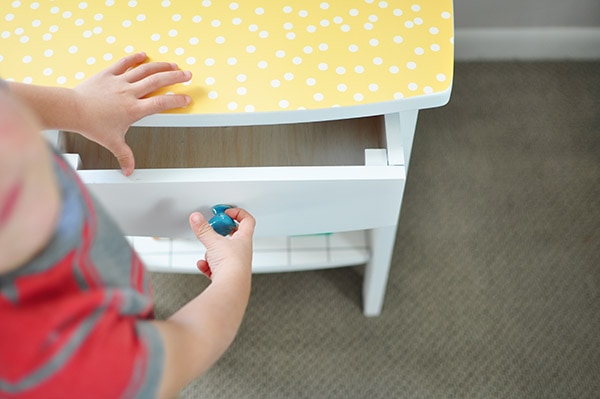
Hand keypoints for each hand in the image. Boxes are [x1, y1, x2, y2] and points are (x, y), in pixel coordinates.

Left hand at [73, 52, 191, 174]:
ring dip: (161, 66)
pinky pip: (124, 63)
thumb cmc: (91, 124)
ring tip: (173, 65)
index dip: (176, 100)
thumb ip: (124, 156)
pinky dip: (135, 58)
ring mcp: (119, 81)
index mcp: (134, 109)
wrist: (72, 109)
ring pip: (145, 70)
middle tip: (187, 75)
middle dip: (175, 77)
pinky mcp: (108, 74)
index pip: (161, 103)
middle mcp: (129, 93)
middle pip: (158, 81)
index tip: (186, 99)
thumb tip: (129, 171)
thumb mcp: (112, 142)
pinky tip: (144, 55)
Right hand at [189, 208, 254, 279]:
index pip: (247, 220)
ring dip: (212, 251)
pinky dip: (208, 265)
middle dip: (220, 232)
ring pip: (223, 252)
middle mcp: (242, 251)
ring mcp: (235, 264)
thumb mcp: (213, 242)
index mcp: (244, 239)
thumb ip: (203, 229)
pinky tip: (204, 265)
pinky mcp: (227, 275)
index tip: (225, 212)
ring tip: (208, 253)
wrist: (231, 287)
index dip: (238, 213)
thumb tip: (197, 218)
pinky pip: (216, 267)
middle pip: (233, 236)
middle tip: (212, 230)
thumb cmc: (231, 265)